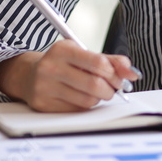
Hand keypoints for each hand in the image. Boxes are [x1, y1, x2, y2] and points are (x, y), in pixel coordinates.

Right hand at [0, 40, 140, 111]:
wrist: (28, 74)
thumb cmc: (62, 62)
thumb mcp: (83, 54)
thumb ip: (110, 60)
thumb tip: (132, 73)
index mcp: (63, 50)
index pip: (97, 63)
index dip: (114, 73)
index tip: (120, 77)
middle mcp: (51, 67)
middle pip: (94, 84)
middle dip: (111, 89)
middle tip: (113, 88)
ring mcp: (45, 87)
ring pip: (88, 100)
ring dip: (99, 98)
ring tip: (97, 91)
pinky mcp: (43, 105)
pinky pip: (76, 110)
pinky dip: (86, 105)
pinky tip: (82, 97)